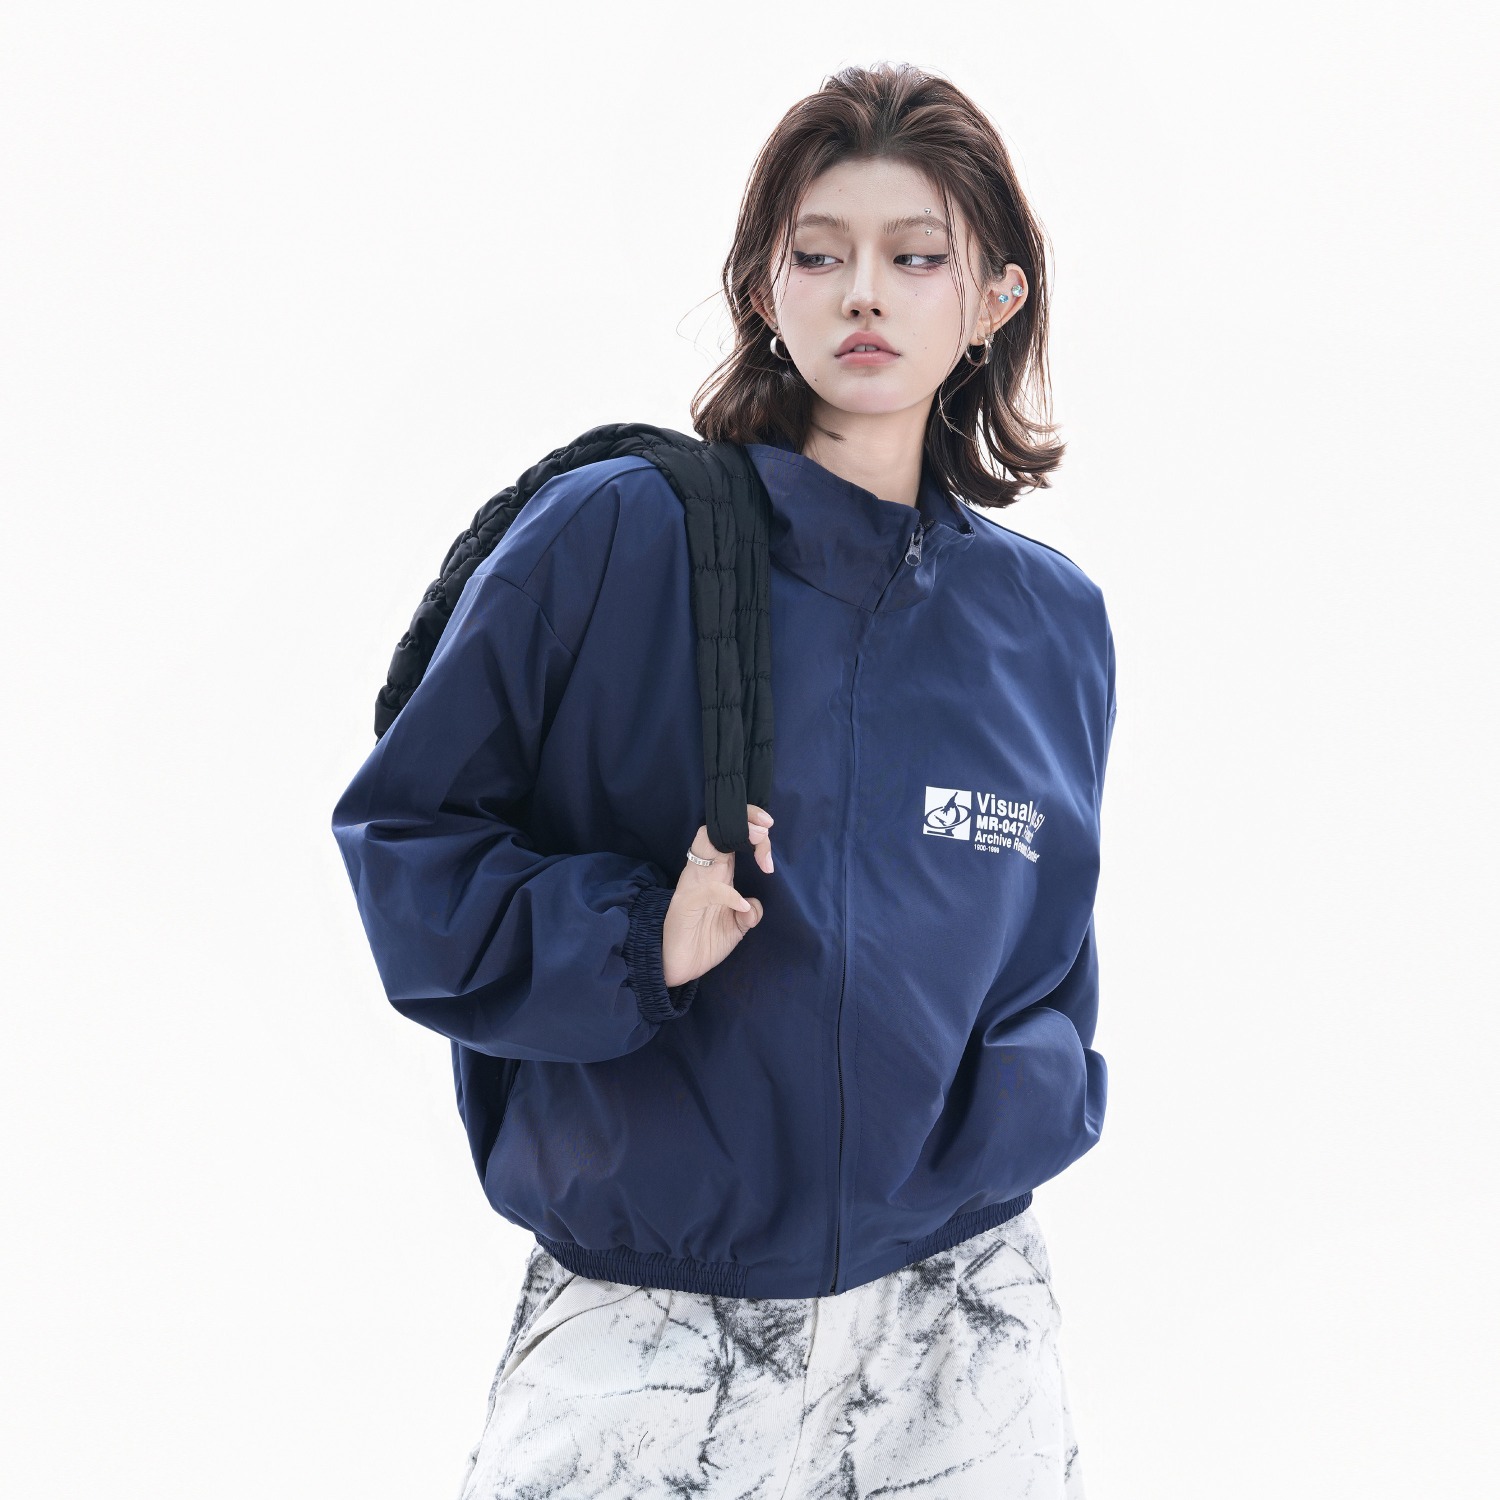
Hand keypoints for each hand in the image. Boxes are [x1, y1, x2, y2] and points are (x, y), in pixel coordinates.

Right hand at [660, 804, 773, 989]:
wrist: (677, 968)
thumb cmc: (703, 942)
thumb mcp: (735, 927)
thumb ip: (749, 913)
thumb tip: (755, 905)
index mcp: (716, 872)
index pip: (730, 835)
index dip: (749, 824)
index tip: (769, 828)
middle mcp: (704, 871)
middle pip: (719, 829)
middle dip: (745, 820)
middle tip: (767, 828)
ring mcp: (693, 884)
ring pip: (706, 843)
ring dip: (736, 838)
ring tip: (762, 846)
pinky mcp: (686, 903)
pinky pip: (709, 890)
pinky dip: (729, 894)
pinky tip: (743, 906)